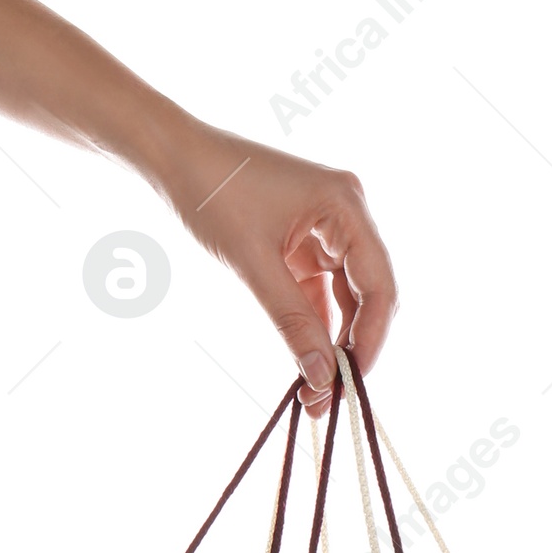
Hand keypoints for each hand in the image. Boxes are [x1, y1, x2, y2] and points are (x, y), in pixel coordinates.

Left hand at [158, 122, 397, 416]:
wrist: (172, 156)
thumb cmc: (211, 192)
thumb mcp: (252, 262)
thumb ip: (292, 321)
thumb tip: (321, 377)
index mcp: (345, 204)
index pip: (379, 283)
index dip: (372, 337)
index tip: (353, 382)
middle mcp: (347, 214)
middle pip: (369, 294)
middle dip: (352, 346)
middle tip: (329, 396)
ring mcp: (328, 228)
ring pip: (346, 298)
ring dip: (332, 341)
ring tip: (314, 390)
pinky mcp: (306, 242)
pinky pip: (322, 291)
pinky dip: (314, 324)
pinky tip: (306, 360)